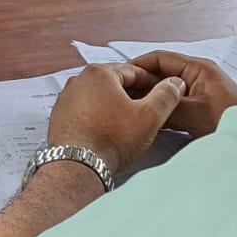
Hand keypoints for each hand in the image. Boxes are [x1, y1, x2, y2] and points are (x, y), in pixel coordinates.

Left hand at [47, 62, 186, 172]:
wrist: (78, 166)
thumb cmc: (108, 141)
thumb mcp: (149, 117)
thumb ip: (165, 96)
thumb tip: (174, 84)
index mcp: (99, 73)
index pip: (134, 71)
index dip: (152, 83)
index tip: (161, 93)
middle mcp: (79, 81)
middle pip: (115, 82)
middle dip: (133, 94)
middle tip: (148, 110)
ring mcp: (67, 98)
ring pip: (100, 96)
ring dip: (115, 105)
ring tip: (129, 124)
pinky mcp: (61, 115)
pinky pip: (86, 109)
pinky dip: (99, 116)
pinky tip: (109, 130)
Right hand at [128, 51, 236, 137]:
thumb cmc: (235, 123)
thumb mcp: (195, 114)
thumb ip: (167, 108)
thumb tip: (141, 108)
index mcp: (199, 68)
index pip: (160, 58)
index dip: (138, 65)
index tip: (120, 76)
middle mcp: (199, 75)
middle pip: (162, 73)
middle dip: (143, 83)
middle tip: (123, 95)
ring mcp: (201, 90)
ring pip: (168, 90)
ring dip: (153, 97)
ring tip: (135, 107)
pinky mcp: (202, 106)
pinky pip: (176, 102)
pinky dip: (164, 107)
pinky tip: (153, 117)